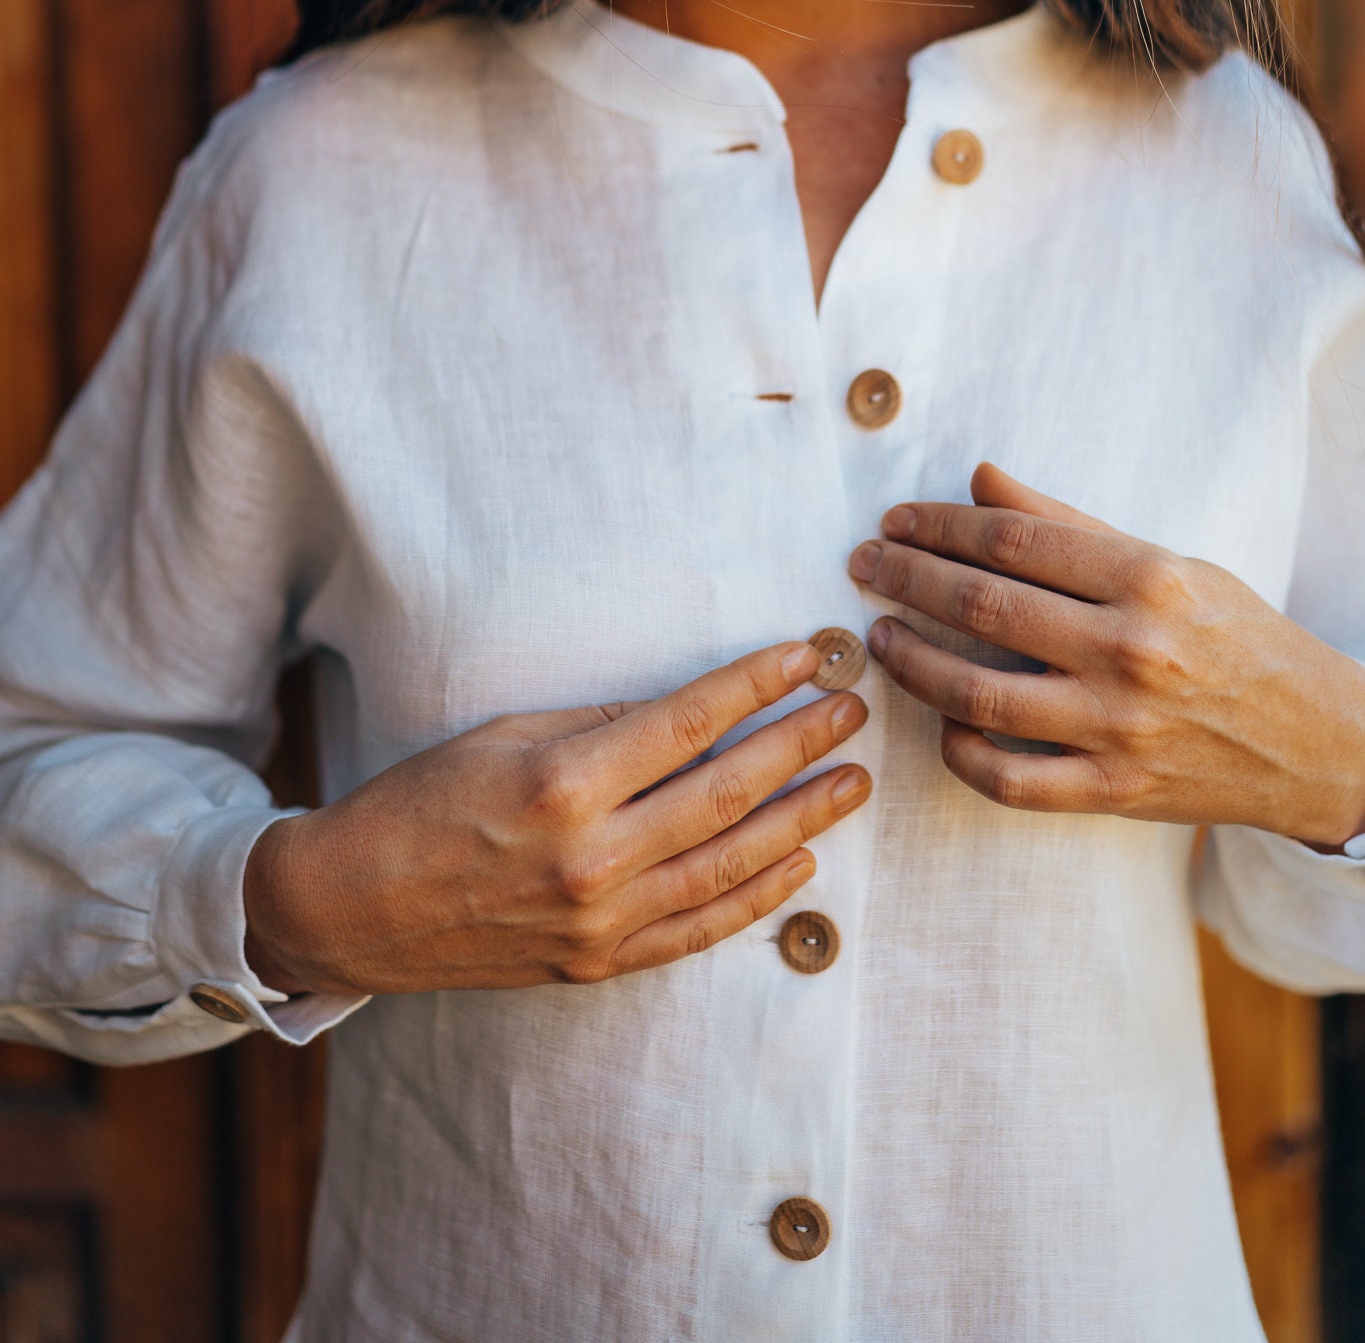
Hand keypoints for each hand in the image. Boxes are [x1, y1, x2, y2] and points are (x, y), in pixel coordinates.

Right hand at [243, 640, 869, 993]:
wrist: (352, 909)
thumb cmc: (418, 804)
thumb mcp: (503, 736)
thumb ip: (600, 726)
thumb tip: (687, 712)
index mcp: (564, 784)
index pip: (689, 723)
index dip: (755, 685)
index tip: (806, 656)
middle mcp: (592, 857)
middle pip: (726, 792)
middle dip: (799, 746)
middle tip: (852, 711)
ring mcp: (600, 920)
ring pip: (729, 865)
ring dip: (801, 818)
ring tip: (849, 781)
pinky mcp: (598, 963)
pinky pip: (698, 930)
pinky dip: (757, 898)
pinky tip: (801, 862)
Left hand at [848, 463, 1364, 845]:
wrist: (1315, 740)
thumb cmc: (1236, 638)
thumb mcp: (1167, 562)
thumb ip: (1067, 523)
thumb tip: (980, 479)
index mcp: (1146, 579)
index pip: (1013, 539)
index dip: (940, 524)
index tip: (897, 520)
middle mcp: (1129, 650)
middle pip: (983, 607)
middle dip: (907, 579)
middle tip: (864, 565)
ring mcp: (1118, 727)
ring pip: (978, 693)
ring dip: (913, 661)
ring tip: (881, 637)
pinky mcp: (1113, 792)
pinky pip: (1009, 780)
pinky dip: (959, 752)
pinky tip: (938, 722)